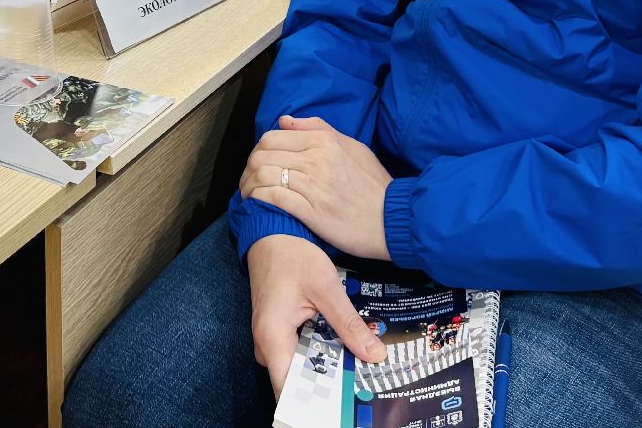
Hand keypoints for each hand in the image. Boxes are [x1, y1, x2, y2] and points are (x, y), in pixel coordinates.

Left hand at [240, 115, 392, 259]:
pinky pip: (273, 198)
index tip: (257, 164)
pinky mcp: (312, 212)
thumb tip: (285, 120)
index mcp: (323, 141)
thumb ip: (318, 129)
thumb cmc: (374, 185)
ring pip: (263, 177)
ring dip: (249, 187)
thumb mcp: (353, 147)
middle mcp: (316, 159)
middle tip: (249, 182)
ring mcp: (313, 185)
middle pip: (262, 156)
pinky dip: (259, 200)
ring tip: (250, 196)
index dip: (258, 151)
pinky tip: (259, 206)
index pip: (271, 138)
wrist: (394, 220)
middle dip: (248, 170)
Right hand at [247, 235, 385, 396]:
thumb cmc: (292, 255)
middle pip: (297, 382)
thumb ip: (349, 325)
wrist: (271, 231)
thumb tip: (375, 355)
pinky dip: (320, 354)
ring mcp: (270, 338)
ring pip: (300, 368)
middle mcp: (266, 344)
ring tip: (358, 369)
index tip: (340, 410)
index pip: (288, 390)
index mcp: (273, 337)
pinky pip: (298, 353)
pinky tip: (344, 349)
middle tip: (360, 386)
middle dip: (329, 388)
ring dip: (326, 370)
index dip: (314, 405)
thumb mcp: (326, 287)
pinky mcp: (278, 331)